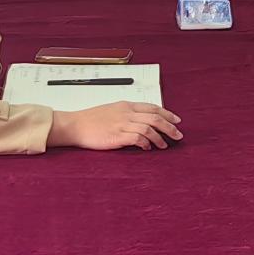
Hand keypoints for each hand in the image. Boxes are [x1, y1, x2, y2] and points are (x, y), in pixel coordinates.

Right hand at [48, 101, 182, 151]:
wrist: (74, 125)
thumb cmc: (91, 119)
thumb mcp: (112, 110)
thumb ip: (127, 113)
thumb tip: (141, 120)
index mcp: (126, 105)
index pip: (152, 108)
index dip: (167, 113)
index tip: (177, 120)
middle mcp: (127, 113)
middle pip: (155, 118)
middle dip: (170, 127)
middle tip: (178, 135)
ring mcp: (122, 124)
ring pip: (150, 128)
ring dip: (160, 138)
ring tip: (164, 146)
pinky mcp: (117, 136)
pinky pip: (138, 138)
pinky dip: (146, 143)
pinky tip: (148, 148)